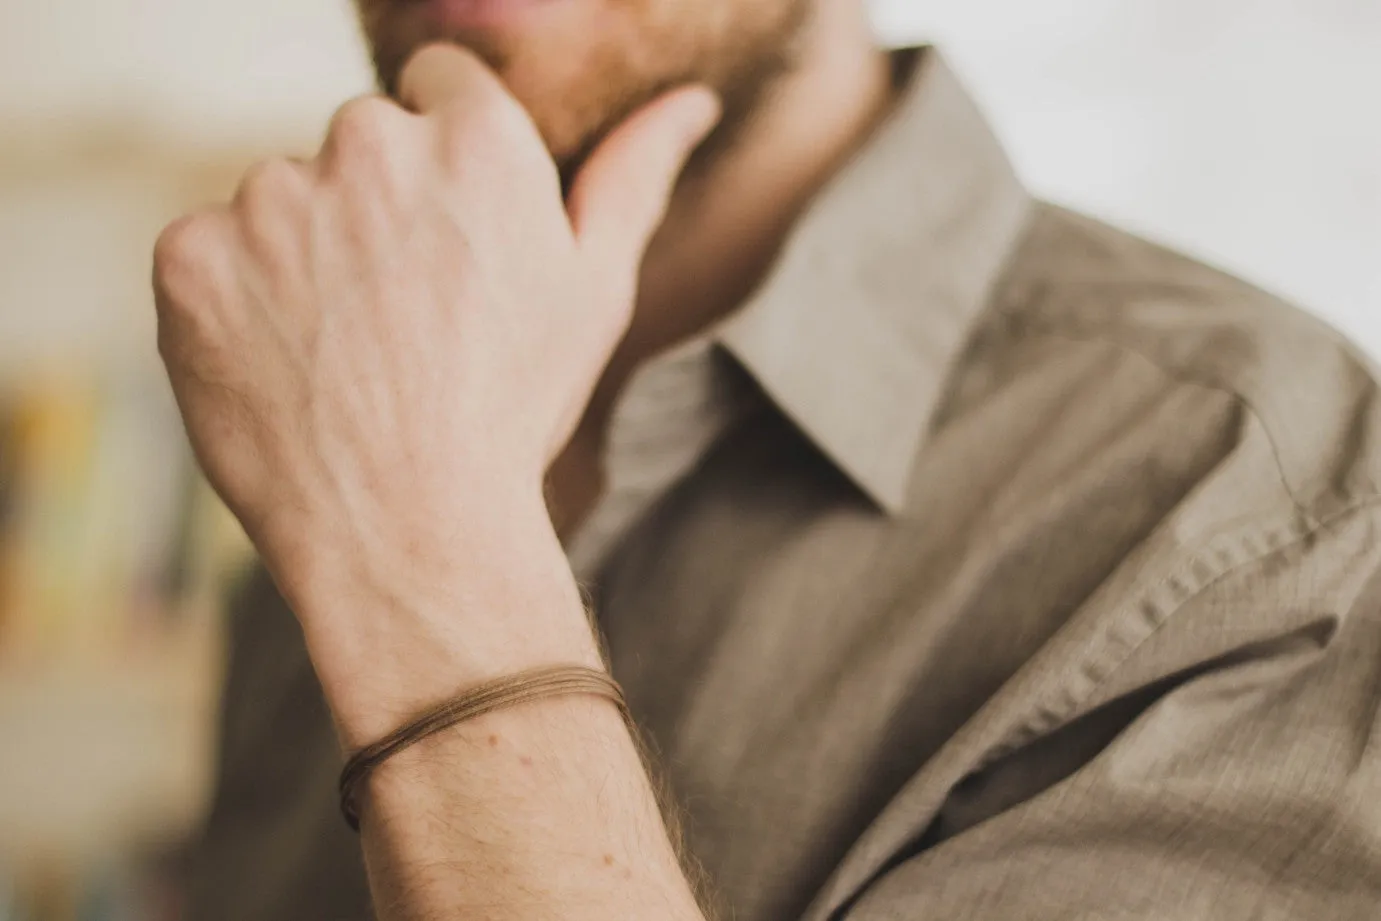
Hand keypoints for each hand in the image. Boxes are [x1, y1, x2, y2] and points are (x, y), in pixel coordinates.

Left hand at [152, 44, 719, 740]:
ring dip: (304, 250)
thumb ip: (633, 176)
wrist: (409, 528)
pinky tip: (286, 363)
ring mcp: (269, 199)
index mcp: (478, 140)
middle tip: (406, 314)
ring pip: (283, 196)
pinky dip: (235, 295)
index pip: (441, 85)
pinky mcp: (191, 255)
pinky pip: (210, 248)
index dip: (447, 163)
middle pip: (361, 140)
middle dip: (379, 204)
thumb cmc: (516, 410)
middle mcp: (369, 144)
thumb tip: (692, 104)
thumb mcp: (596, 291)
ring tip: (347, 351)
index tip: (448, 236)